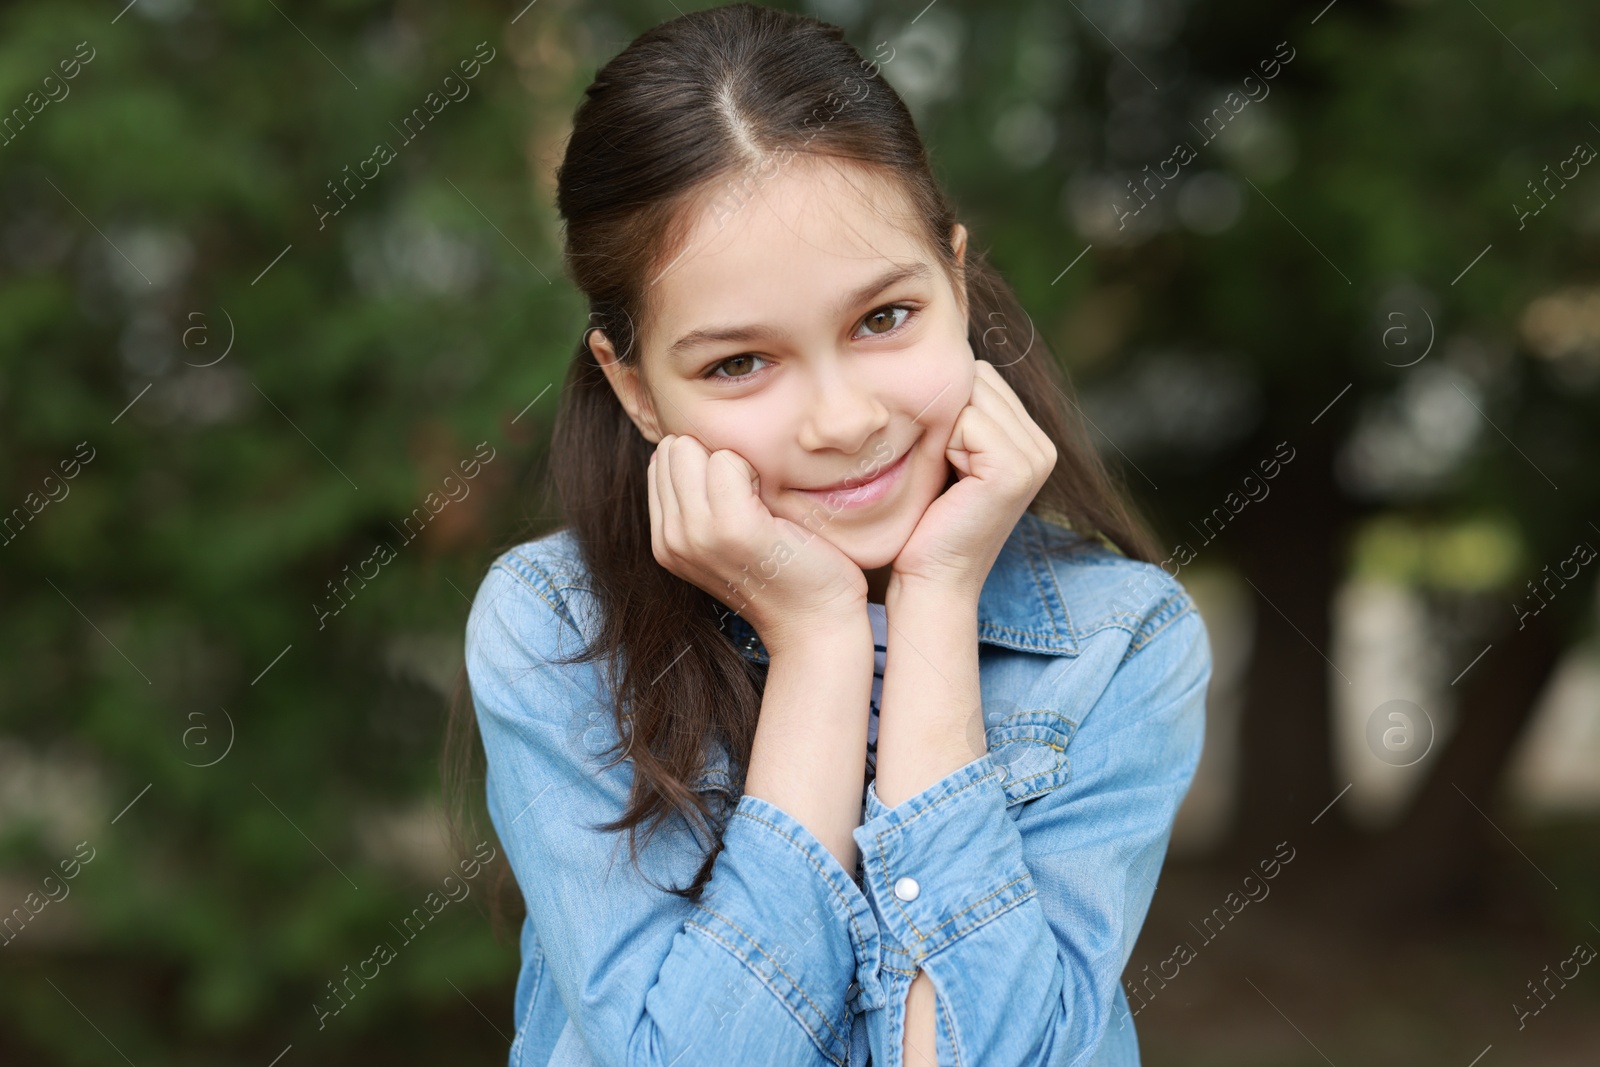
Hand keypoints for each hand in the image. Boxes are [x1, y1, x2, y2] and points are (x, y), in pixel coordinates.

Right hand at [648, 434, 867, 654]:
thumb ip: (695, 499)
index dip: (702, 463)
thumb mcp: (721, 539)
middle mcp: (673, 539)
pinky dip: (754, 470)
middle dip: (712, 456)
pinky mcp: (734, 528)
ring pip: (695, 450)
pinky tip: (771, 505)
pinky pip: (728, 461)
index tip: (735, 495)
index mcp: (666, 540)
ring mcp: (699, 535)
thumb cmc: (781, 571)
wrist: (814, 620)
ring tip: (759, 502)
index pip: (663, 461)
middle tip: (748, 494)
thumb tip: (677, 448)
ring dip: (735, 462)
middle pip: (674, 449)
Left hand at [890, 359, 1056, 597]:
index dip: (945, 408)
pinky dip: (946, 446)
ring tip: (943, 475)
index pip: (980, 377)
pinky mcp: (1017, 469)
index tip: (938, 457)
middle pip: (976, 379)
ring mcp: (1036, 457)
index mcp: (1030, 439)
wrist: (930, 577)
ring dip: (942, 431)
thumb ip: (957, 411)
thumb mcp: (946, 455)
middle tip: (938, 468)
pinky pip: (968, 421)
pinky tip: (948, 482)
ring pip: (970, 396)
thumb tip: (936, 355)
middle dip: (945, 414)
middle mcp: (1042, 445)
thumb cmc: (925, 520)